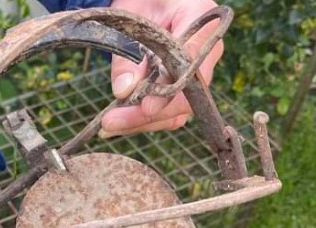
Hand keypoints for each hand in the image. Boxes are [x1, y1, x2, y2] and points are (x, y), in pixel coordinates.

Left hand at [102, 0, 223, 136]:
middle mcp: (206, 54)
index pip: (191, 67)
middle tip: (111, 122)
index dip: (170, 92)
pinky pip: (168, 111)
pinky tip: (119, 123)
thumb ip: (128, 51)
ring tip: (110, 125)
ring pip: (176, 111)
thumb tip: (124, 92)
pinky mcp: (181, 86)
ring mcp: (196, 74)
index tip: (146, 107)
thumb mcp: (132, 14)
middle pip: (185, 98)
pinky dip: (143, 120)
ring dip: (143, 122)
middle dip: (148, 116)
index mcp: (204, 24)